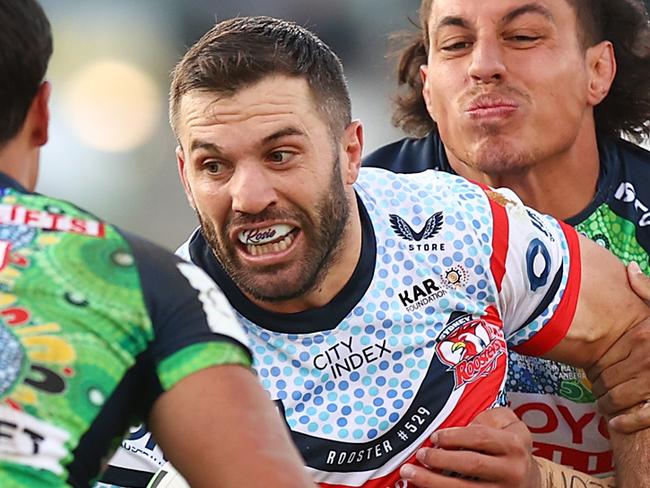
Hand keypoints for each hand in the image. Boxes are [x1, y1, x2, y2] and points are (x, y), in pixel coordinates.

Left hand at [399, 407, 539, 486]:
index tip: (435, 437)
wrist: (532, 481)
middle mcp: (511, 470)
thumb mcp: (509, 424)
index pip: (479, 437)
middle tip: (420, 454)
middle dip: (440, 459)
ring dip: (433, 482)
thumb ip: (488, 416)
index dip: (453, 436)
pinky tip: (425, 487)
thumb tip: (460, 426)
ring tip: (410, 473)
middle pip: (471, 464)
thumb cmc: (513, 449)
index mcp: (514, 445)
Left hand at [587, 262, 649, 433]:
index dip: (593, 369)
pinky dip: (628, 423)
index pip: (605, 358)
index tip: (589, 372)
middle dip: (598, 388)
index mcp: (645, 339)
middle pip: (609, 379)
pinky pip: (645, 417)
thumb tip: (630, 269)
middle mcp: (649, 361)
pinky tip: (616, 424)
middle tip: (593, 390)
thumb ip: (649, 292)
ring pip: (621, 399)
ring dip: (607, 405)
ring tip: (603, 405)